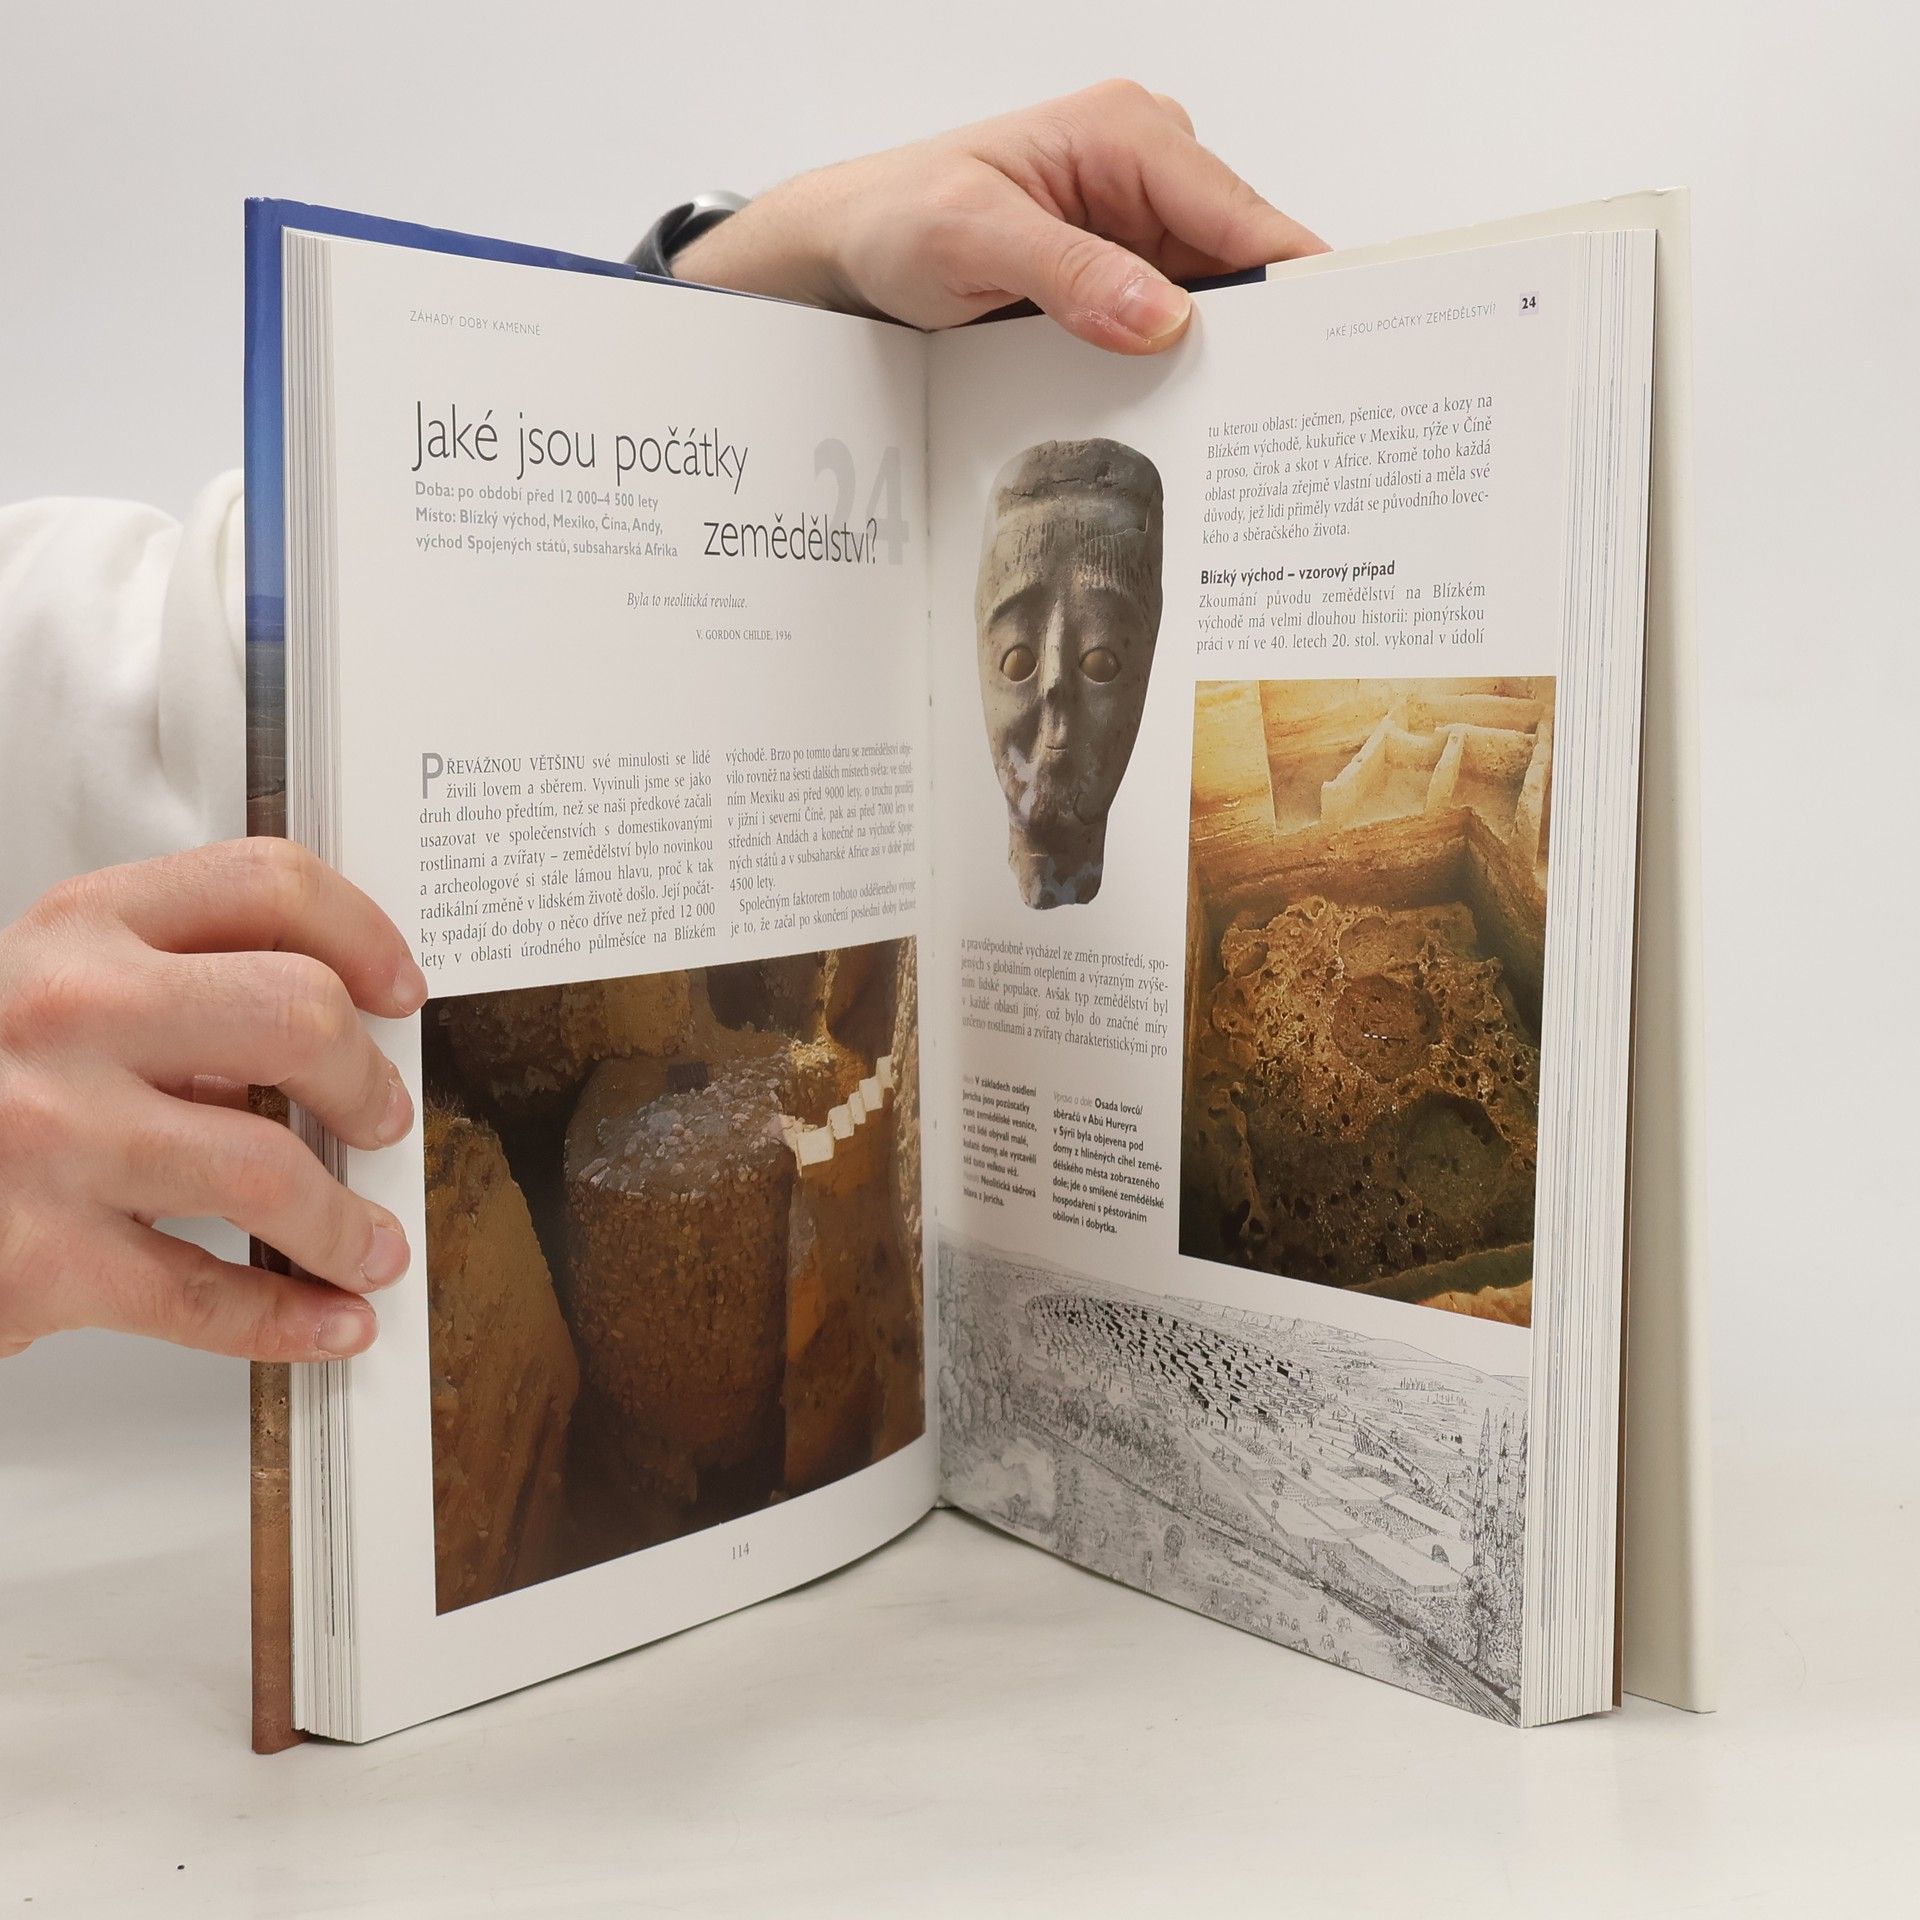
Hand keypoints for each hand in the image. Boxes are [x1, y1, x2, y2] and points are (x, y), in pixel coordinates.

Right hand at [0, 839, 425, 1362]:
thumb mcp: (53, 994)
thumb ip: (175, 991)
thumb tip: (326, 1038)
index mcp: (83, 931)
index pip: (267, 885)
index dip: (364, 937)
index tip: (399, 990)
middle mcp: (68, 1015)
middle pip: (297, 1016)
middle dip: (368, 1083)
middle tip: (381, 1120)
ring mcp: (50, 1135)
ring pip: (269, 1169)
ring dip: (347, 1223)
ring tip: (368, 1241)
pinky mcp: (40, 1257)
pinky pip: (206, 1295)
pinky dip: (292, 1317)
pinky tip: (329, 1317)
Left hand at [675, 79, 1325, 353]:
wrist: (848, 249)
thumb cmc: (898, 217)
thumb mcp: (973, 240)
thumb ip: (1070, 275)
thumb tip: (1165, 319)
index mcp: (1128, 134)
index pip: (1241, 213)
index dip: (1299, 281)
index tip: (1337, 347)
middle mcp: (1149, 170)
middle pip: (1243, 261)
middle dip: (1269, 332)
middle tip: (1297, 414)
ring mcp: (1140, 226)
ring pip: (1217, 302)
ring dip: (1228, 361)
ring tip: (1256, 429)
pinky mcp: (1122, 276)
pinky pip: (1177, 324)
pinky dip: (1188, 366)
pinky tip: (1201, 414)